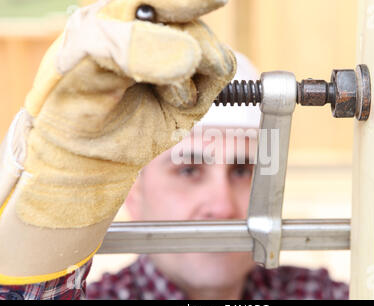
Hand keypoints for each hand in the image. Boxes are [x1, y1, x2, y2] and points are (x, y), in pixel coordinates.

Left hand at [0, 0, 234, 283]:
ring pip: (212, 48)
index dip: (184, 1)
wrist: (89, 151)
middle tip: (146, 81)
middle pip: (191, 22)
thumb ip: (129, 53)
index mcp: (119, 15)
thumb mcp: (84, 72)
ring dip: (189, 77)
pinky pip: (223, 71)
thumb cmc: (78, 107)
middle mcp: (154, 31)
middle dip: (177, 53)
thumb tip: (189, 53)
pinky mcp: (198, 84)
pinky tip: (176, 101)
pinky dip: (202, 89)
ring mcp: (180, 56)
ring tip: (158, 93)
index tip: (216, 1)